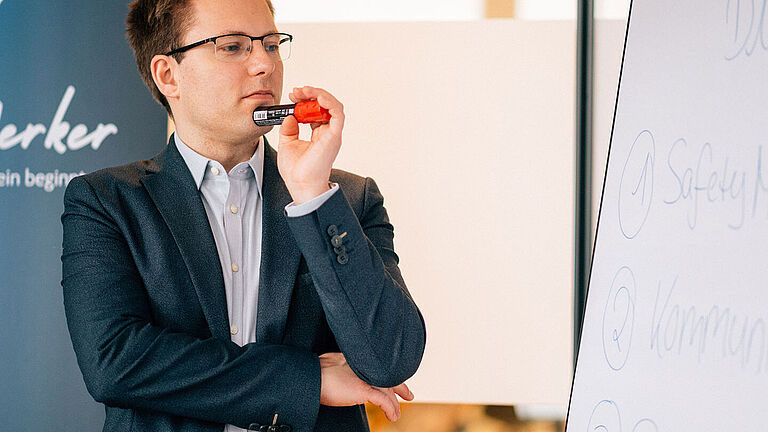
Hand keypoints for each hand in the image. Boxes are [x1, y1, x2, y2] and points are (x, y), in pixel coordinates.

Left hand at [277, 86, 344, 203]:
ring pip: (333, 106)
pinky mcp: (334, 136)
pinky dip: (329, 102)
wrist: (300, 184)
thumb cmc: (296, 171)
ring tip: (305, 91)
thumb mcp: (287, 143)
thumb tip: (290, 116)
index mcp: (318, 134)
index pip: (316, 111)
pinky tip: (317, 97)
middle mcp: (328, 133)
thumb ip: (288, 129)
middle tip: (296, 91)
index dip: (306, 100)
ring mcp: (332, 134)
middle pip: (325, 106)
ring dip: (319, 94)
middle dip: (311, 94)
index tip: (293, 96)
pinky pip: (337, 114)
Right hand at [319, 352, 413, 421]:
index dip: (390, 375)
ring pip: (387, 390)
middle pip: (388, 377)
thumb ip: (346, 369)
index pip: (380, 367)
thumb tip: (347, 377)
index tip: (397, 383)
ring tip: (396, 414)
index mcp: (359, 360)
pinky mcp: (363, 389)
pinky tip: (392, 416)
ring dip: (394, 404)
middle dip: (400, 388)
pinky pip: (383, 401)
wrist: (311, 377)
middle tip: (408, 395)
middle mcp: (365, 367)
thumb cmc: (318, 373)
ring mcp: (365, 377)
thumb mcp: (335, 366)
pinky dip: (390, 409)